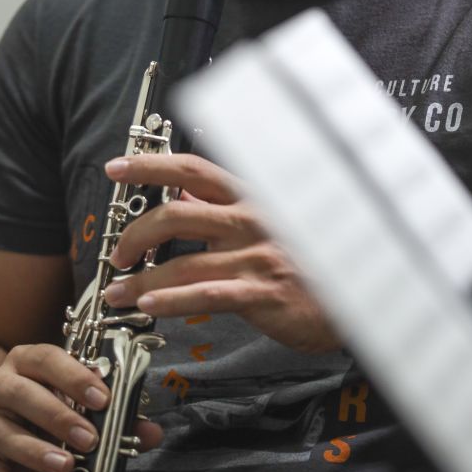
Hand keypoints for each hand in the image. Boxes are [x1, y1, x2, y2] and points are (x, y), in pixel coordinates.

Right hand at [0, 343, 161, 471]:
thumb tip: (152, 432)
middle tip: (89, 439)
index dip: (74, 376)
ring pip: (5, 433)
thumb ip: (114, 418)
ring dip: (37, 451)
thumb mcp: (76, 408)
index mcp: (26, 361)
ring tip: (66, 467)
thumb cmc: (44, 414)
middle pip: (22, 393)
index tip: (102, 398)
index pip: (47, 358)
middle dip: (59, 417)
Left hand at [103, 153, 340, 353]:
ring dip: (141, 278)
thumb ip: (221, 207)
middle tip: (117, 254)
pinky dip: (171, 300)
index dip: (151, 166)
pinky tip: (148, 306)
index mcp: (249, 197)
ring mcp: (256, 256)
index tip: (115, 167)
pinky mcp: (262, 293)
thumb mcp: (265, 219)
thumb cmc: (307, 256)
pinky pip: (206, 294)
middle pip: (177, 214)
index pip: (193, 170)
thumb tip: (180, 193)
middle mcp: (250, 220)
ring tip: (117, 293)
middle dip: (136, 233)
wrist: (356, 291)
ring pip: (183, 263)